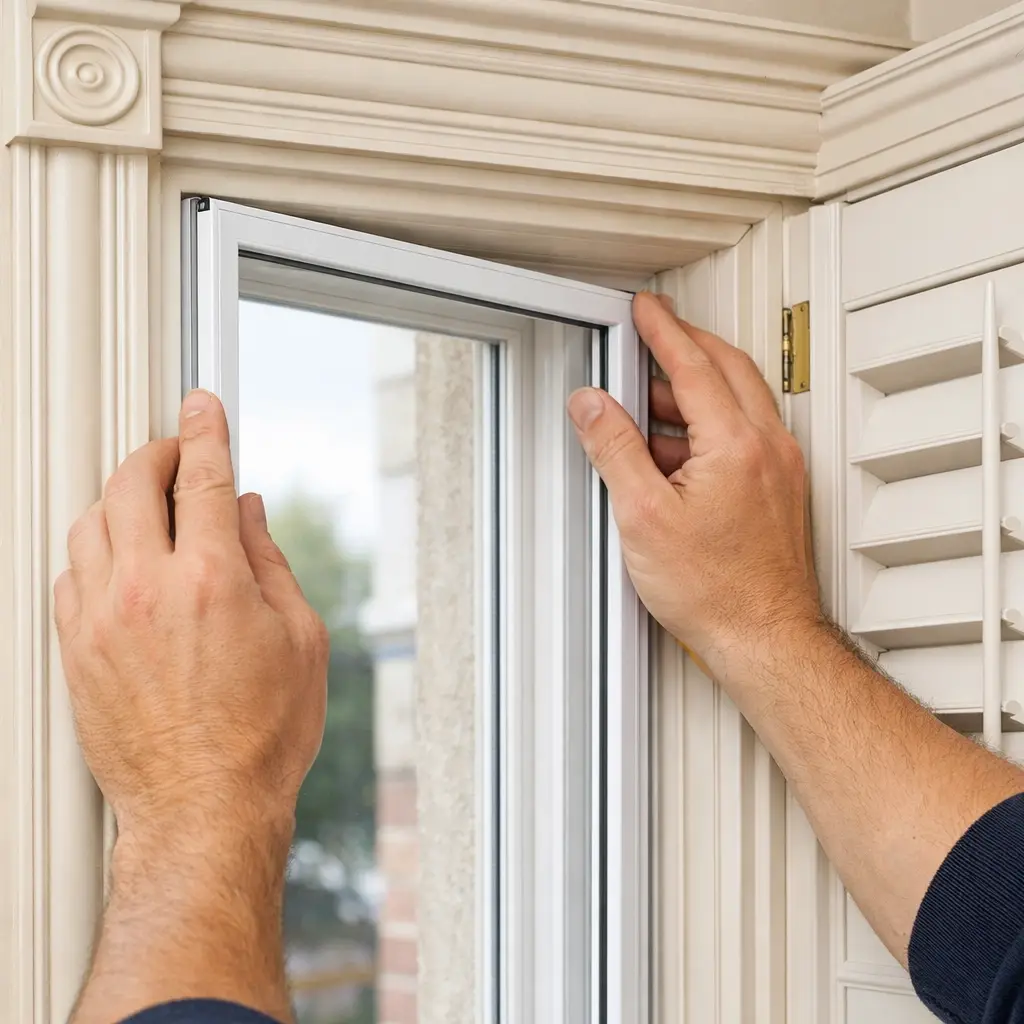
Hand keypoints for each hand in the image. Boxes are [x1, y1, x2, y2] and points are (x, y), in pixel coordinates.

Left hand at [54, 388, 327, 840]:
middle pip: (130, 484)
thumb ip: (269, 561)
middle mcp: (146, 590)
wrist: (202, 808)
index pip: (201, 476)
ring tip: (149, 509)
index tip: (201, 406)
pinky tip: (122, 563)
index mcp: (210, 580)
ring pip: (89, 523)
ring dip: (120, 501)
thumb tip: (247, 513)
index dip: (203, 430)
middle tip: (176, 454)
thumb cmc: (260, 736)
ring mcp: (101, 620)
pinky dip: (95, 551)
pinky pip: (70, 574)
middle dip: (155, 454)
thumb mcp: (300, 638)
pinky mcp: (76, 651)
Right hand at [568, 292, 820, 674]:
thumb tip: (593, 406)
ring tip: (646, 404)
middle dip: (685, 346)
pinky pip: (745, 433)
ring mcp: (780, 469)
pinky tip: (675, 450)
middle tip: (651, 336)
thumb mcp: (644, 516)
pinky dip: (709, 424)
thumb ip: (615, 450)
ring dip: (695, 389)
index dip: (663, 331)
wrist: (764, 636)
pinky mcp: (780, 491)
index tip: (646, 310)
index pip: (694, 365)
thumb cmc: (717, 591)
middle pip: (726, 369)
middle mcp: (768, 448)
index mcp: (736, 445)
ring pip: (738, 400)